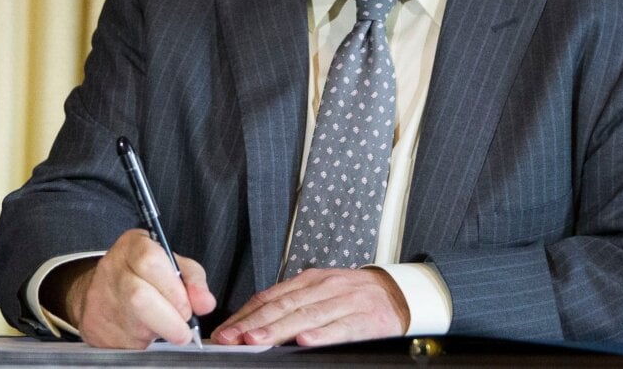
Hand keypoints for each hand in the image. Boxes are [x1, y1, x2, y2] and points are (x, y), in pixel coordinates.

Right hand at [66, 229, 215, 347]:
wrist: (102, 289)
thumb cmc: (145, 275)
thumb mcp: (173, 265)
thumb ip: (193, 280)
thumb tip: (205, 303)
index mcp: (133, 246)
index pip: (150, 261)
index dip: (174, 290)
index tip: (188, 308)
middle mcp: (112, 269)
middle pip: (139, 297)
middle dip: (170, 318)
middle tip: (183, 327)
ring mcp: (98, 299)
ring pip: (134, 324)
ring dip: (160, 332)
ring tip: (166, 328)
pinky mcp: (93, 327)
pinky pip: (124, 342)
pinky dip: (142, 343)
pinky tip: (144, 332)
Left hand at [212, 267, 407, 346]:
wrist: (398, 295)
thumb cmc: (353, 297)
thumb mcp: (319, 293)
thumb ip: (290, 304)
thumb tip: (250, 326)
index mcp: (309, 280)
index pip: (269, 297)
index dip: (244, 315)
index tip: (224, 332)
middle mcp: (324, 287)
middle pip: (282, 306)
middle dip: (253, 324)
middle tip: (230, 339)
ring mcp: (344, 302)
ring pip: (305, 316)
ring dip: (278, 330)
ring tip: (256, 341)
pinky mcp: (365, 319)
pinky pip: (340, 328)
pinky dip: (322, 335)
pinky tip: (305, 342)